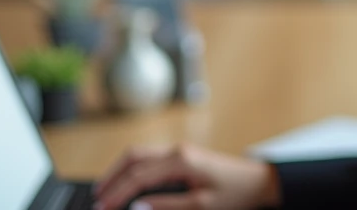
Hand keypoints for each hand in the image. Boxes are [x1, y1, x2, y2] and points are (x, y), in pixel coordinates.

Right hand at [93, 143, 281, 209]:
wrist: (260, 182)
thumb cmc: (235, 194)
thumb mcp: (202, 206)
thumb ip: (167, 206)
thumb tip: (137, 208)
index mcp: (181, 160)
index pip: (138, 176)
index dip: (117, 193)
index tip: (101, 208)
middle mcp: (178, 151)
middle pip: (134, 157)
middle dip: (112, 177)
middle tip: (96, 198)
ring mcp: (180, 153)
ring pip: (141, 156)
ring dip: (121, 172)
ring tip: (106, 192)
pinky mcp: (183, 158)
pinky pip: (151, 161)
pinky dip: (134, 171)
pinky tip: (128, 185)